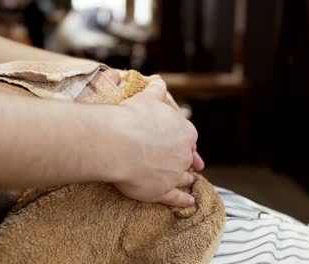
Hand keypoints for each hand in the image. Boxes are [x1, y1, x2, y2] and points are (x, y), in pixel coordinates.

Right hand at [98, 78, 202, 206]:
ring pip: (184, 178)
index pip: (189, 136)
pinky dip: (183, 201)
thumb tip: (159, 81)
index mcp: (184, 131)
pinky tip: (189, 203)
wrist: (117, 142)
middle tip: (191, 165)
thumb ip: (156, 90)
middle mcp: (183, 154)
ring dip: (187, 179)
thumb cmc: (131, 117)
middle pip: (189, 159)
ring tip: (189, 181)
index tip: (184, 143)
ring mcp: (174, 174)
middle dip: (189, 161)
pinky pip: (176, 198)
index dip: (186, 140)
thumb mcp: (146, 98)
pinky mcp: (162, 191)